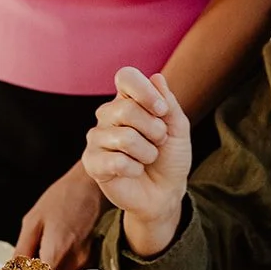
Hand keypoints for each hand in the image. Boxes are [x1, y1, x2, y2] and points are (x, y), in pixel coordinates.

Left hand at [16, 161, 103, 269]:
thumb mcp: (33, 221)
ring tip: (38, 259)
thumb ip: (22, 251)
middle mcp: (73, 262)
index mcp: (56, 252)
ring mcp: (84, 262)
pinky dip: (58, 267)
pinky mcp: (89, 259)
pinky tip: (52, 252)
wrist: (92, 185)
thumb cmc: (62, 197)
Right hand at [83, 70, 192, 256]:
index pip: (126, 77)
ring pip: (125, 138)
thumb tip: (156, 77)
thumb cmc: (169, 157)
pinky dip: (135, 169)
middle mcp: (107, 115)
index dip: (145, 92)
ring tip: (148, 159)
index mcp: (127, 100)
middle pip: (127, 109)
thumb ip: (168, 104)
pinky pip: (117, 161)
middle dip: (154, 130)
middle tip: (159, 142)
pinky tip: (134, 171)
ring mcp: (96, 138)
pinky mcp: (92, 162)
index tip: (162, 111)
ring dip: (148, 153)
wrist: (164, 192)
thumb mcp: (178, 129)